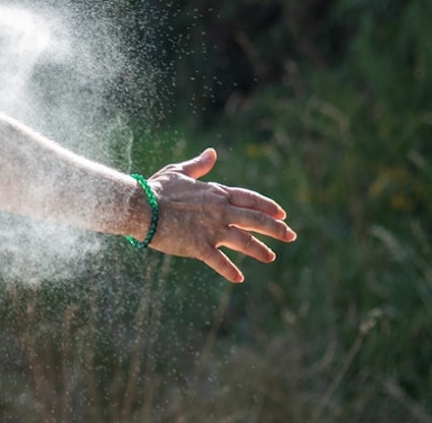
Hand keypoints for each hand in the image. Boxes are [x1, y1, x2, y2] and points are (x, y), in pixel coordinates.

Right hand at [143, 148, 295, 282]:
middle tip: (291, 236)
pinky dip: (230, 270)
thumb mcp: (179, 172)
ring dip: (260, 250)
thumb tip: (212, 152)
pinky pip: (219, 261)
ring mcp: (211, 230)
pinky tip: (239, 278)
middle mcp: (220, 211)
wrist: (140, 206)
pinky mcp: (199, 246)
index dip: (268, 206)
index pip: (250, 199)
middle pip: (255, 220)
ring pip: (244, 241)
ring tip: (271, 257)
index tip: (282, 214)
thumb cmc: (157, 189)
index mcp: (216, 193)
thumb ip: (199, 165)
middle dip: (276, 229)